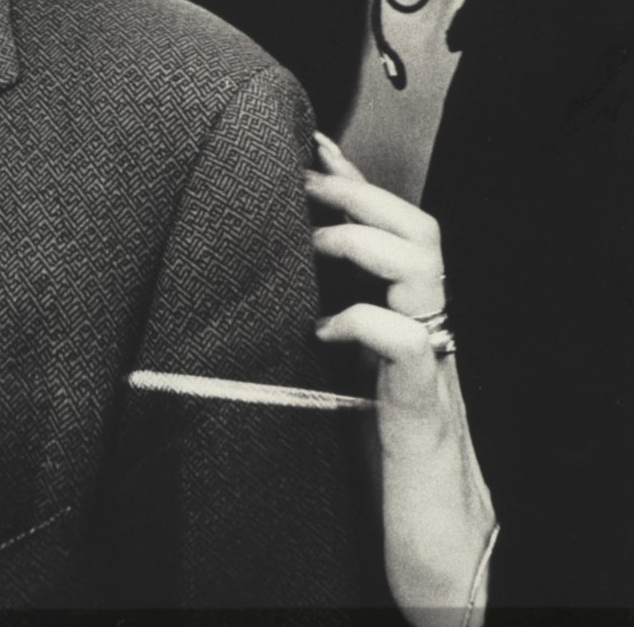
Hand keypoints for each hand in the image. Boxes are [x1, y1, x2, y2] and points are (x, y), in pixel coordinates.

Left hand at [306, 133, 496, 625]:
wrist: (437, 555)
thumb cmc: (384, 471)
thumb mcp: (344, 384)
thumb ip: (323, 332)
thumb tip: (260, 287)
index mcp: (411, 321)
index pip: (395, 232)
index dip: (357, 182)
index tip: (313, 143)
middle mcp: (431, 334)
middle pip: (421, 232)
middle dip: (363, 195)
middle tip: (305, 179)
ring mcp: (434, 370)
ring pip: (425, 272)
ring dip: (364, 245)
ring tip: (312, 244)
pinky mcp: (422, 414)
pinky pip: (409, 347)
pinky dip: (364, 325)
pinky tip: (324, 331)